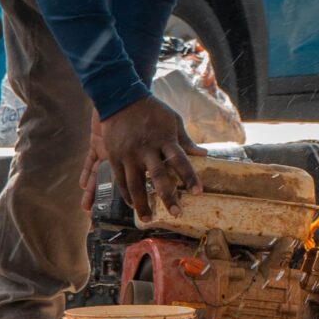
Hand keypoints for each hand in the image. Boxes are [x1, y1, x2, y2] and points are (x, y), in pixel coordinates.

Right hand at [87, 95, 200, 218]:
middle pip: (158, 177)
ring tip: (148, 218)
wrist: (120, 99)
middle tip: (176, 213)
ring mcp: (129, 154)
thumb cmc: (151, 110)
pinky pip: (121, 180)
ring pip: (135, 184)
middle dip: (167, 196)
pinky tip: (132, 205)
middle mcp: (147, 149)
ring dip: (142, 203)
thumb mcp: (172, 120)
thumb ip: (186, 140)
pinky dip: (127, 194)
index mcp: (164, 139)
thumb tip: (203, 155)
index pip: (180, 161)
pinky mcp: (115, 156)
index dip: (189, 177)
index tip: (198, 192)